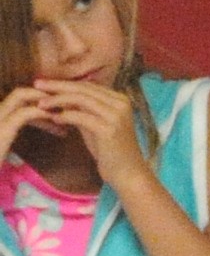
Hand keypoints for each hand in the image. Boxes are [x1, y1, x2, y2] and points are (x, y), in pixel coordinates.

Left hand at [6, 78, 149, 188]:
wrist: (127, 172)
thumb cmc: (110, 150)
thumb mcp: (95, 124)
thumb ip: (83, 110)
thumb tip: (61, 98)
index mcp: (119, 99)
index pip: (88, 85)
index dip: (65, 83)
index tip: (45, 83)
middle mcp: (121, 104)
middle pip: (84, 89)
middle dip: (58, 86)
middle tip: (37, 84)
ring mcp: (117, 116)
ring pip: (81, 99)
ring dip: (58, 100)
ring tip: (41, 103)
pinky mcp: (109, 129)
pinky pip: (81, 117)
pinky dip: (65, 116)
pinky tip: (53, 119)